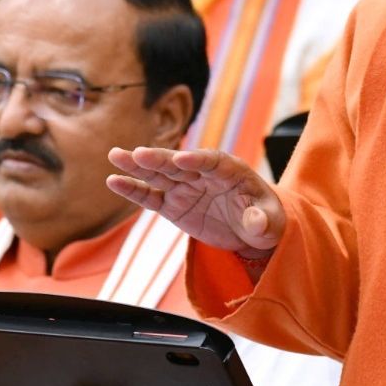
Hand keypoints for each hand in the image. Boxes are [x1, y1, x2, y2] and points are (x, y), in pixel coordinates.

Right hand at [106, 146, 285, 258]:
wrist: (251, 231)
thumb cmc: (266, 220)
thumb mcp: (272, 223)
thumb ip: (263, 220)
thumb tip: (256, 221)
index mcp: (231, 171)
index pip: (213, 162)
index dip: (198, 160)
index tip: (182, 159)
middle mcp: (204, 174)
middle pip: (179, 163)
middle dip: (160, 159)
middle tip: (139, 154)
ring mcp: (186, 187)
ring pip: (160, 175)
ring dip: (138, 166)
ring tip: (116, 156)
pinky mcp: (172, 204)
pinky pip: (151, 196)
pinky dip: (134, 190)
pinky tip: (114, 181)